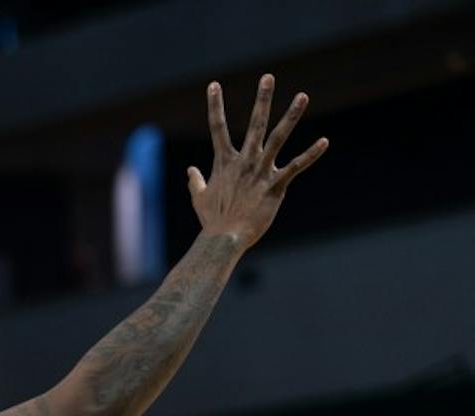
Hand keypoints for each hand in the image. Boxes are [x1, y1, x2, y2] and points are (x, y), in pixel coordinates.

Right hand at [189, 75, 327, 250]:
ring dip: (291, 116)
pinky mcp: (275, 186)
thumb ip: (196, 181)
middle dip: (262, 100)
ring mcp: (261, 171)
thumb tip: (190, 170)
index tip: (214, 84)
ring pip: (278, 137)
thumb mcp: (199, 199)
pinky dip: (310, 154)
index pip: (217, 127)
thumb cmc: (212, 221)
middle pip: (254, 123)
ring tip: (302, 96)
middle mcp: (244, 161)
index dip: (215, 105)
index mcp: (225, 162)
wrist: (224, 238)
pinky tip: (324, 141)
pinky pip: (295, 166)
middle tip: (268, 77)